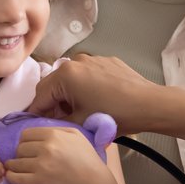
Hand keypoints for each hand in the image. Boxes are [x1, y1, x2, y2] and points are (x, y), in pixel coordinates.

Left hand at [5, 126, 112, 183]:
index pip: (25, 134)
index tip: (28, 149)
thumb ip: (57, 130)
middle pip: (19, 148)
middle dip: (20, 154)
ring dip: (14, 166)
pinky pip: (16, 178)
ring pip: (15, 163)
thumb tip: (38, 132)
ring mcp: (41, 165)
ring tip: (16, 169)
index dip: (25, 142)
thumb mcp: (76, 136)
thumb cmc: (87, 160)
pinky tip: (12, 177)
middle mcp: (46, 148)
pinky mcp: (39, 182)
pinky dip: (11, 177)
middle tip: (25, 160)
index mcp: (54, 135)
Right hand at [29, 54, 157, 130]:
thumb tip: (47, 122)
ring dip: (69, 94)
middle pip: (54, 84)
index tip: (34, 125)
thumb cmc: (115, 114)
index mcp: (66, 75)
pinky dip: (85, 87)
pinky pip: (88, 74)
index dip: (35, 113)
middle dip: (52, 103)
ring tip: (78, 112)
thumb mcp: (81, 123)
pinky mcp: (107, 61)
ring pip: (71, 78)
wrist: (151, 104)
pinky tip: (96, 101)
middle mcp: (76, 61)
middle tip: (56, 121)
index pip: (40, 96)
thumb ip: (57, 122)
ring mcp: (93, 58)